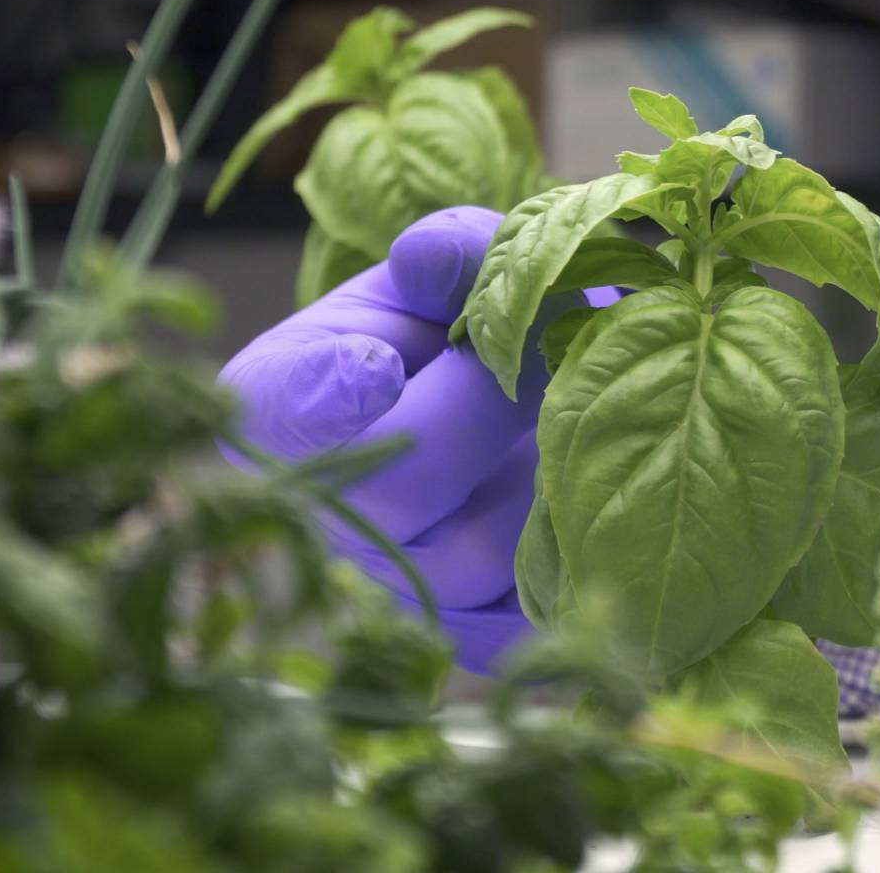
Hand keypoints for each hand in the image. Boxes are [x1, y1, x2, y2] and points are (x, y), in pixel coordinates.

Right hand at [221, 207, 611, 671]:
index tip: (379, 363)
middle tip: (544, 354)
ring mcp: (399, 585)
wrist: (516, 408)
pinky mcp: (479, 631)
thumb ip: (453, 248)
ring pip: (485, 552)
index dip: (320, 396)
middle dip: (488, 406)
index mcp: (284, 405)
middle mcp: (324, 511)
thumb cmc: (459, 329)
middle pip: (398, 486)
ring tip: (580, 411)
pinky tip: (604, 490)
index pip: (276, 411)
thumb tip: (433, 256)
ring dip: (550, 472)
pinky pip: (536, 608)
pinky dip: (583, 546)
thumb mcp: (451, 271)